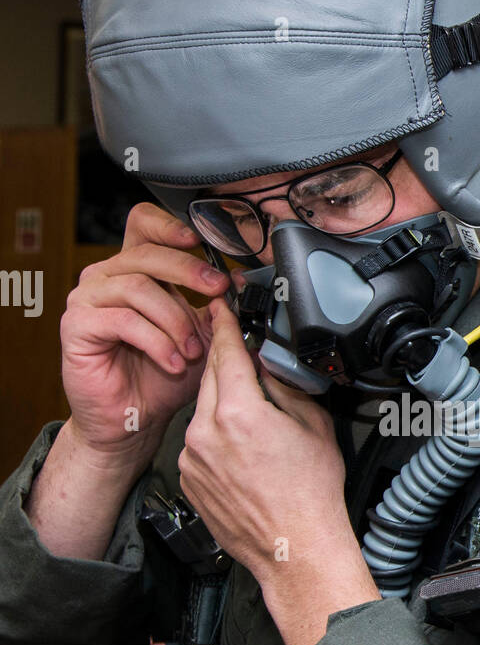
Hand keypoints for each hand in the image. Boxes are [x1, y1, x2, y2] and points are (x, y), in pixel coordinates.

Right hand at [60, 203, 229, 463]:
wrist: (133, 421)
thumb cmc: (161, 378)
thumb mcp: (200, 337)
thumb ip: (213, 307)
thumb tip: (238, 280)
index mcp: (133, 269)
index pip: (144, 224)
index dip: (171, 226)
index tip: (202, 242)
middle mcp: (106, 277)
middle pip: (148, 252)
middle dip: (189, 271)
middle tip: (217, 291)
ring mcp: (88, 298)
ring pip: (139, 287)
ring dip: (175, 319)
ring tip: (192, 351)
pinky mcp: (76, 325)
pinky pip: (123, 320)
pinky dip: (156, 342)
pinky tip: (173, 363)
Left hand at [179, 300, 378, 644]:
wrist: (296, 549)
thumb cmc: (310, 497)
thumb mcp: (312, 425)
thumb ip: (283, 386)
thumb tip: (268, 364)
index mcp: (239, 414)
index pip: (225, 351)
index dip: (223, 323)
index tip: (220, 306)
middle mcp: (206, 434)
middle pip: (210, 376)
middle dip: (226, 361)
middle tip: (243, 352)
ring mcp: (192, 459)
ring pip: (202, 409)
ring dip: (222, 402)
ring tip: (254, 417)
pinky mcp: (189, 479)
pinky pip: (197, 441)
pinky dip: (214, 434)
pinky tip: (243, 449)